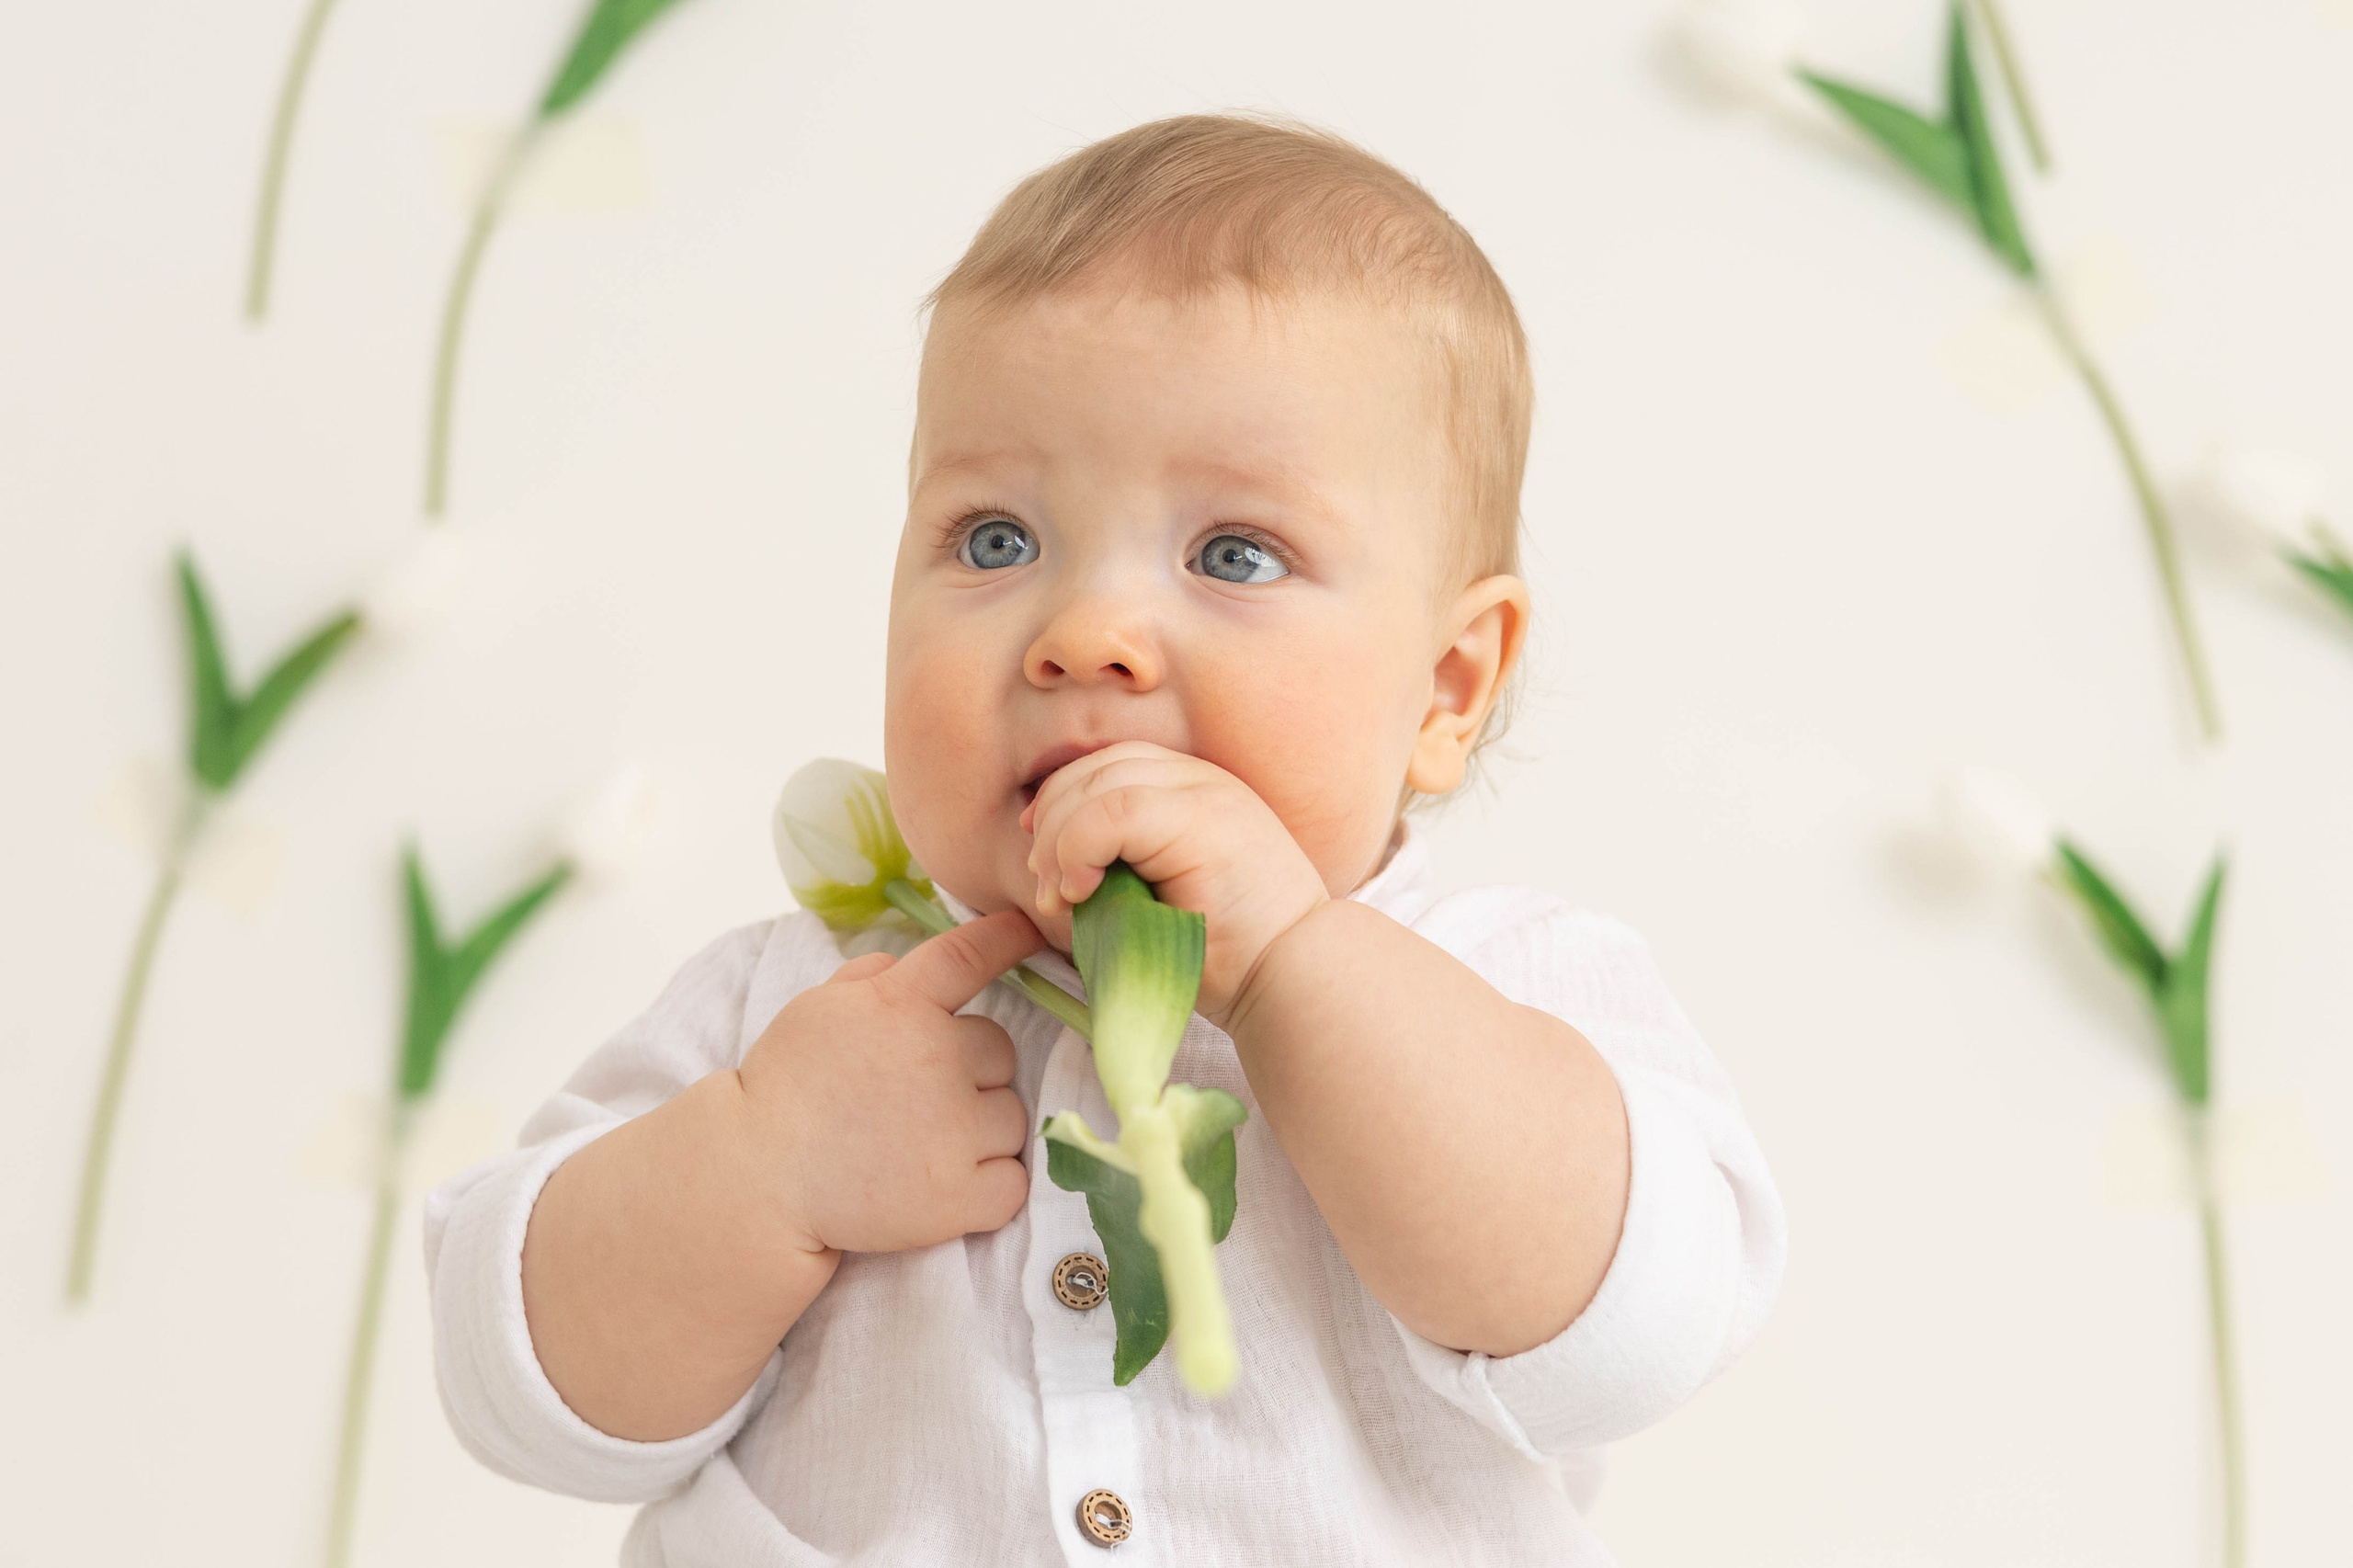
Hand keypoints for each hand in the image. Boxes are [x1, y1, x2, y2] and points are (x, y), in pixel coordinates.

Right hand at [739, 910, 1043, 1255]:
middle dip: (968, 1070)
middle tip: (913, 1098)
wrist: (756, 1180)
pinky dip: (989, 1187)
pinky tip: (940, 1185)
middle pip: (999, 1050)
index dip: (1007, 939)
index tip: (1031, 930)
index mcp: (898, 1006)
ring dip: (979, 1129)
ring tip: (916, 1146)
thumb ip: (870, 980)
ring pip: (1010, 1116)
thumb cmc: (786, 1091)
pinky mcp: (961, 1196)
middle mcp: (935, 1057)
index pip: (967, 956)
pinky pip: (1013, 1181)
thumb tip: (908, 965)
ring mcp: (953, 1129)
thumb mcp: (816, 1011)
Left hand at [1020, 742, 1328, 1021]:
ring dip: (1061, 841)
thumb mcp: (1162, 894)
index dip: (1062, 800)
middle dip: (1053, 822)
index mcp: (1197, 792)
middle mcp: (1203, 781)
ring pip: (1100, 785)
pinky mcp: (1202, 819)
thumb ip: (1123, 863)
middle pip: (1098, 767)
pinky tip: (1081, 891)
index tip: (1041, 854)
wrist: (1293, 977)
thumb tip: (1049, 858)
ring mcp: (1207, 794)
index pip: (1111, 766)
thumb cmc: (1226, 955)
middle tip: (1046, 888)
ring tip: (1062, 898)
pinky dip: (1079, 847)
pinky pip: (1114, 810)